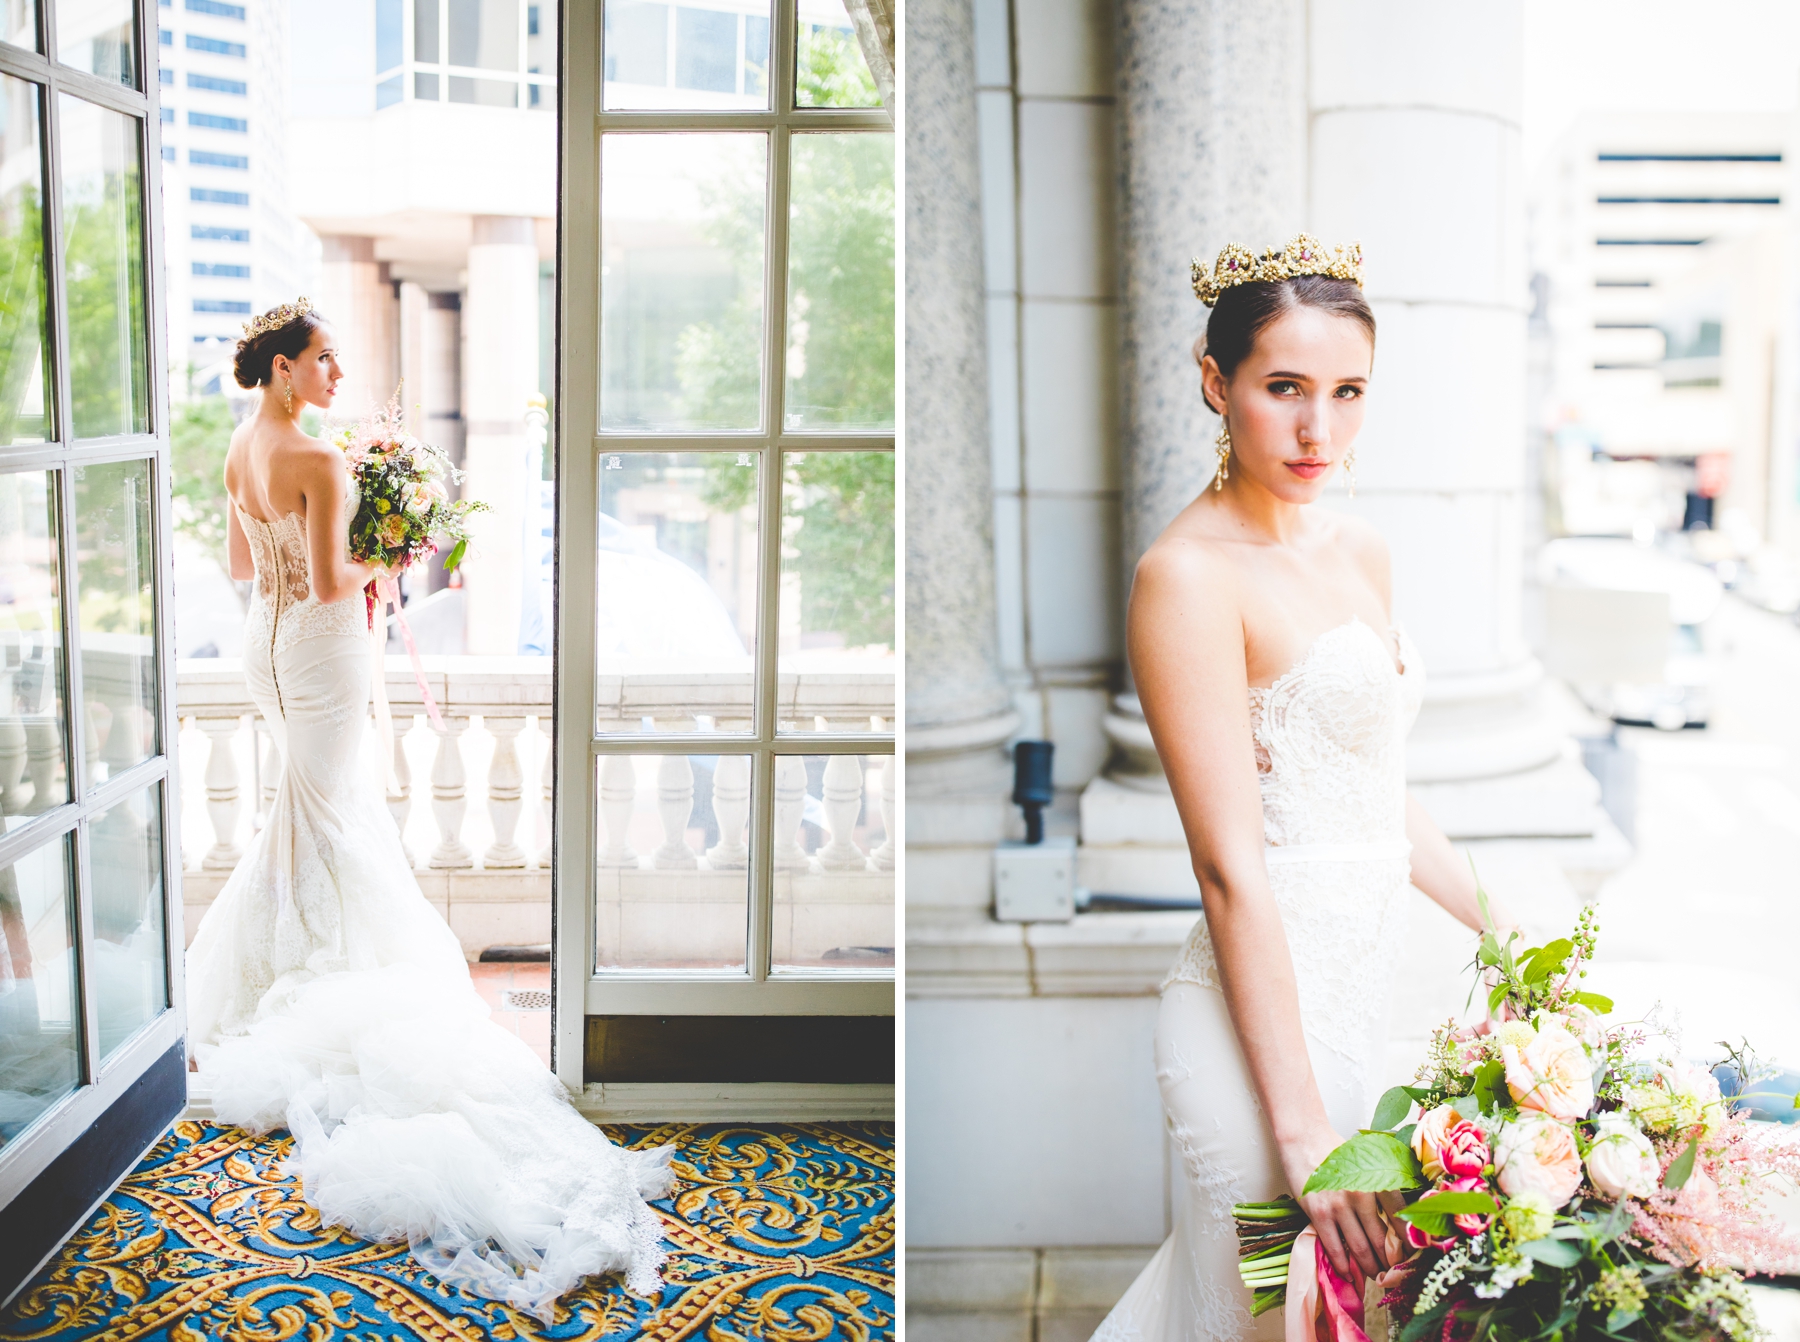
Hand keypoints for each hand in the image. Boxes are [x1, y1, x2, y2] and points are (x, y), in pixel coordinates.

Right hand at [1280, 1127, 1395, 1285]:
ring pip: (1360, 1248)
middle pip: (1381, 1240)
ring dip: (1370, 1268)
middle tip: (1394, 1274)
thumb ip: (1382, 1188)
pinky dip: (1343, 1265)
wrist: (1303, 1137)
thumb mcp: (1367, 1163)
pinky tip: (1349, 1274)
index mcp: (1378, 1180)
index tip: (1411, 1256)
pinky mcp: (1319, 1213)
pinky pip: (1335, 1248)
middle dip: (1389, 1262)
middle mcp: (1362, 1194)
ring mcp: (1340, 1206)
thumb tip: (1396, 1221)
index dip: (1408, 1243)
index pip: (1401, 1219)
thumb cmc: (1335, 1150)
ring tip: (1376, 1277)